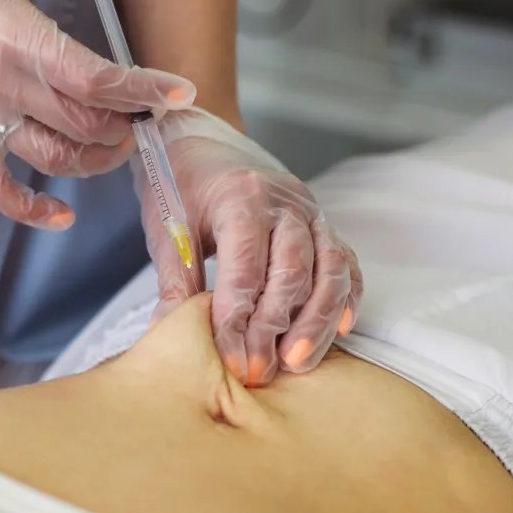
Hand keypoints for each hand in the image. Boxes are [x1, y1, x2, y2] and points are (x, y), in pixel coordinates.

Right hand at [0, 0, 194, 228]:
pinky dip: (31, 209)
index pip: (95, 79)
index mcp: (20, 38)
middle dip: (127, 126)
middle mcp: (5, 85)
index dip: (143, 90)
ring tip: (116, 145)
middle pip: (85, 125)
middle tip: (145, 115)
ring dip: (96, 161)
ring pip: (54, 158)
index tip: (180, 93)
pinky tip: (62, 215)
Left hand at [139, 108, 363, 386]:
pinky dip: (345, 297)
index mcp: (240, 197)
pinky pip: (345, 262)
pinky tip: (339, 330)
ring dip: (317, 320)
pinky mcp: (323, 225)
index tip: (232, 359)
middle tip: (260, 370)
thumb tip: (167, 337)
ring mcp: (311, 211)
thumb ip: (174, 281)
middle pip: (292, 269)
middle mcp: (284, 202)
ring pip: (329, 268)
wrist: (202, 142)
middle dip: (276, 326)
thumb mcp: (168, 227)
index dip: (239, 316)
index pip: (245, 264)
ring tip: (298, 362)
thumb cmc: (180, 184)